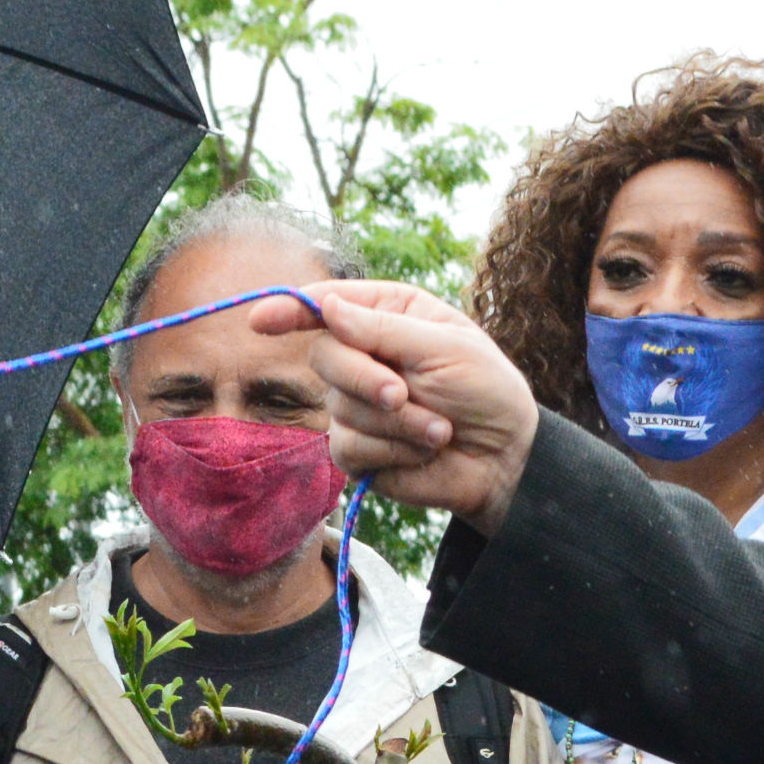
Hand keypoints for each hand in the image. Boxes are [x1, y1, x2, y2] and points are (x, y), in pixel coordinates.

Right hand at [252, 280, 540, 535]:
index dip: (290, 310)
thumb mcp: (444, 347)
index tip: (259, 321)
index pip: (326, 306)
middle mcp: (364, 354)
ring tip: (437, 429)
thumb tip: (328, 309)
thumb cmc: (484, 390)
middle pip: (324, 357)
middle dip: (363, 379)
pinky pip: (347, 448)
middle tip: (401, 394)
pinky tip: (421, 451)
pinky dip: (390, 451)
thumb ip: (382, 329)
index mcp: (387, 314)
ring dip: (394, 423)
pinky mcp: (359, 449)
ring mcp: (356, 404)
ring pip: (337, 408)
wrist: (504, 458)